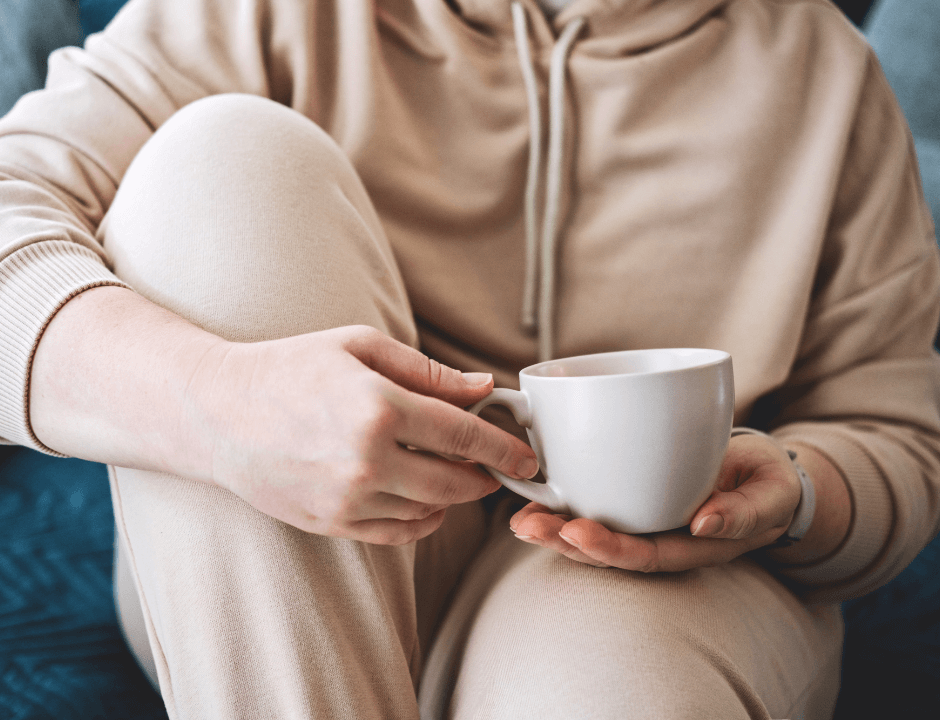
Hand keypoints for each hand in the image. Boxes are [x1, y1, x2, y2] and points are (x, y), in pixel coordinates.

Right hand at [188, 325, 538, 544]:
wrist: (219, 413)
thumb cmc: (291, 368)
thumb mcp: (360, 347)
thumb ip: (428, 371)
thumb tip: (484, 388)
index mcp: (379, 408)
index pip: (464, 435)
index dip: (504, 447)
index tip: (526, 455)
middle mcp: (367, 460)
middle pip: (456, 483)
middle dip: (485, 477)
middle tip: (492, 465)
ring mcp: (348, 499)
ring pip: (431, 513)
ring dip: (455, 498)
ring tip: (452, 473)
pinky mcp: (332, 523)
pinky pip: (399, 533)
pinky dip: (422, 519)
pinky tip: (421, 496)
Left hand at [508, 433, 801, 570]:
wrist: (764, 474)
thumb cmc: (767, 484)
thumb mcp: (771, 494)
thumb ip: (744, 512)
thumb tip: (703, 525)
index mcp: (693, 546)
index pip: (645, 555)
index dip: (609, 549)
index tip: (576, 532)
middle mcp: (662, 538)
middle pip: (607, 549)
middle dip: (564, 541)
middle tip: (528, 525)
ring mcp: (646, 520)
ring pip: (594, 531)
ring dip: (554, 526)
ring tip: (520, 519)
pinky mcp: (634, 496)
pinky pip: (597, 504)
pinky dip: (564, 501)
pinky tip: (535, 494)